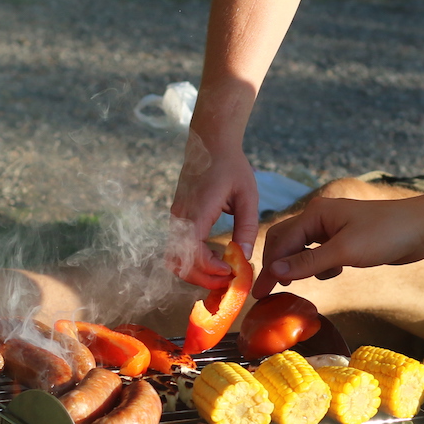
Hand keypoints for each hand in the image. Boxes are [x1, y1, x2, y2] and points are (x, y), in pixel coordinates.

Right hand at [168, 135, 257, 290]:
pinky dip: (193, 261)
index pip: (193, 253)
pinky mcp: (177, 218)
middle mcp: (180, 217)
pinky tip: (215, 260)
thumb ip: (247, 228)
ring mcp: (175, 218)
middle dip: (203, 278)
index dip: (210, 269)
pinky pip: (178, 248)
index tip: (230, 271)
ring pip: (175, 259)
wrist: (210, 142)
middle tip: (227, 281)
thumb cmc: (232, 166)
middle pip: (179, 263)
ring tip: (221, 273)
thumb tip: (243, 258)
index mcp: (197, 211)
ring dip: (195, 272)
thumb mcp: (248, 196)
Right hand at [254, 194, 423, 297]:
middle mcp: (320, 218)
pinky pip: (321, 254)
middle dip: (278, 266)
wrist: (421, 228)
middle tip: (270, 293)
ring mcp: (333, 228)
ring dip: (300, 267)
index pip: (281, 242)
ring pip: (303, 249)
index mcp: (315, 214)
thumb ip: (309, 262)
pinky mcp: (346, 240)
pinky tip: (334, 273)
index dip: (269, 268)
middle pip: (286, 243)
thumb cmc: (385, 234)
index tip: (259, 293)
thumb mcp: (344, 251)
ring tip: (297, 284)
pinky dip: (321, 266)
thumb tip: (276, 270)